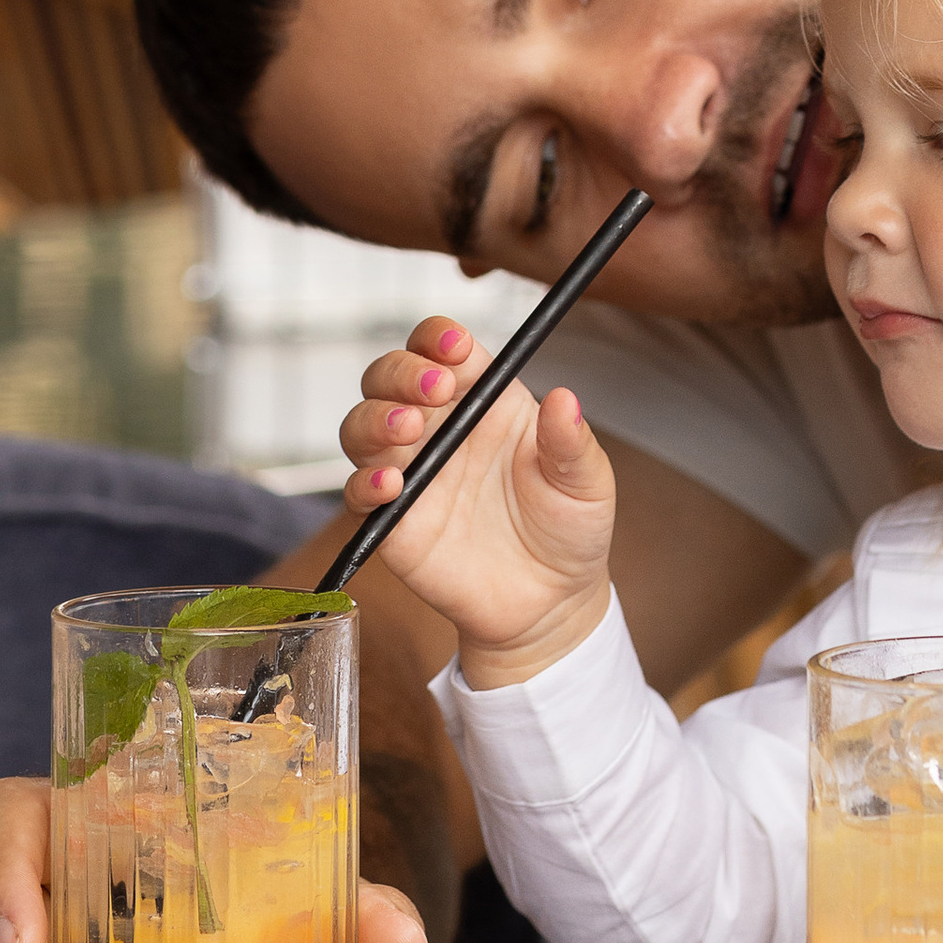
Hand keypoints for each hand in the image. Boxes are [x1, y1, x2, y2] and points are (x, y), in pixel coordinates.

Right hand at [339, 319, 615, 684]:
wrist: (549, 603)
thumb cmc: (568, 529)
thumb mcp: (586, 483)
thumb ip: (571, 442)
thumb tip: (565, 399)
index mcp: (484, 400)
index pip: (444, 349)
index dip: (439, 338)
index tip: (456, 348)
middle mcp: (440, 427)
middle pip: (390, 377)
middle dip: (402, 373)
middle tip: (434, 392)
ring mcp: (411, 471)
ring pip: (362, 424)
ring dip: (376, 418)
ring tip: (409, 431)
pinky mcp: (393, 520)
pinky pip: (357, 491)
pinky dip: (363, 482)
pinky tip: (390, 484)